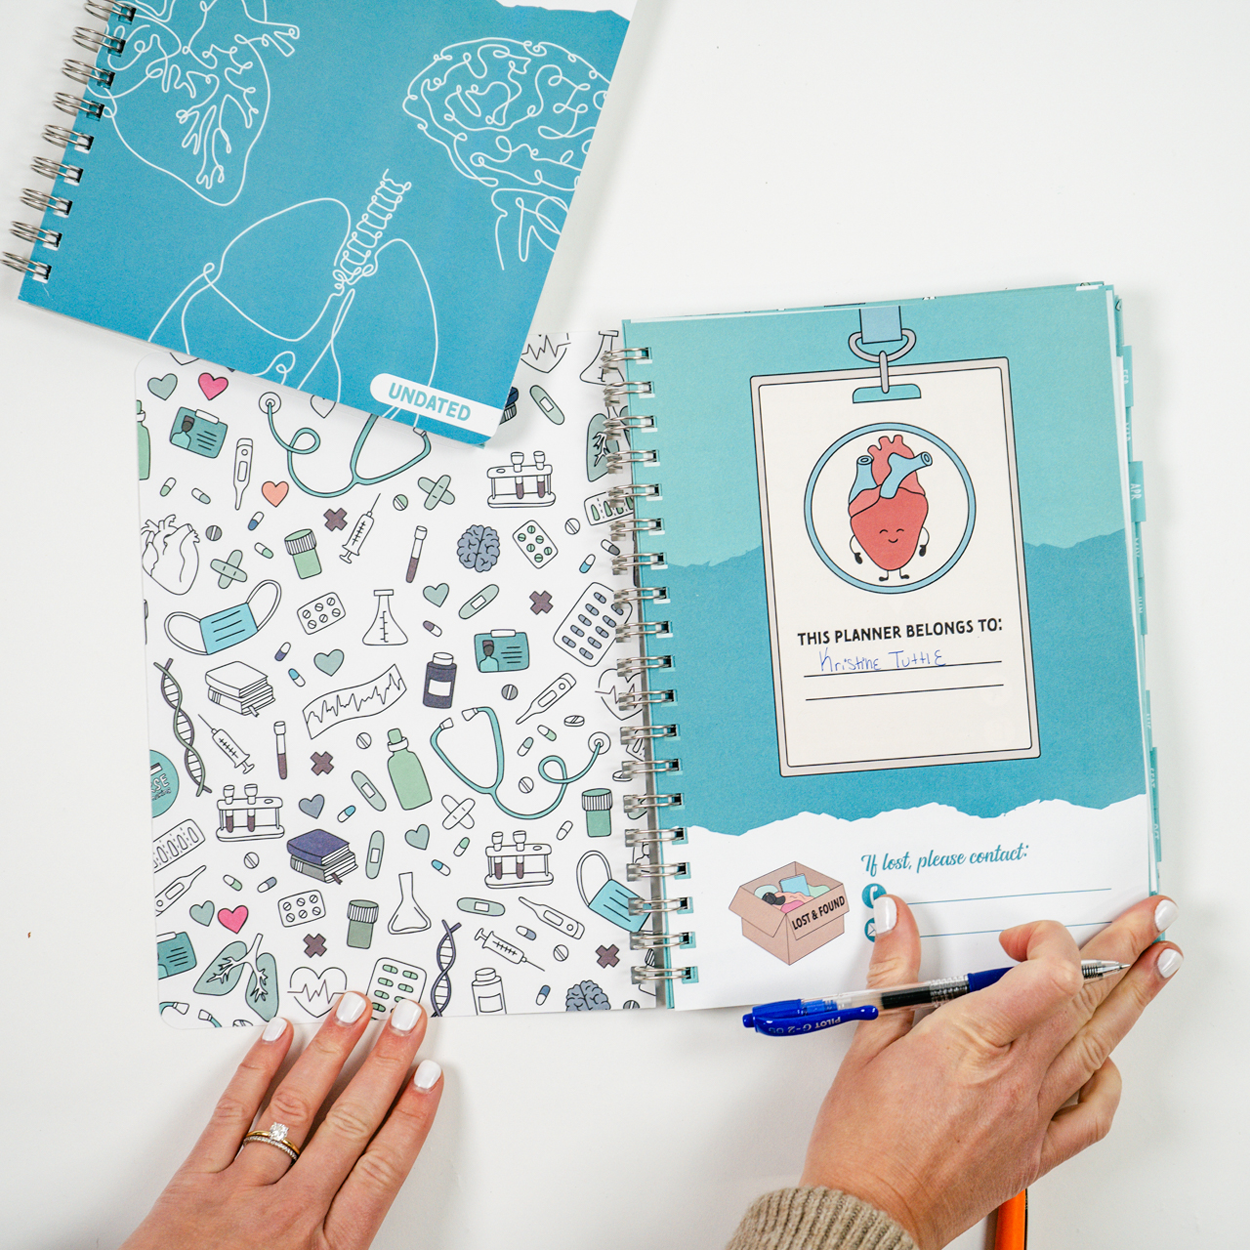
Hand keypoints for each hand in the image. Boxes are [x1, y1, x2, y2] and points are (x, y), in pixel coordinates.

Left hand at [122, 992, 442, 1249]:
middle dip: (384, 1062)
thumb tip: (376, 1205)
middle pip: (349, 1123)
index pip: (381, 1167)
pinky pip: (231, 1113)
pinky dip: (256, 1068)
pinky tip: (279, 1033)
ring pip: (296, 1105)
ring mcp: (239, 1191)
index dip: (410, 1116)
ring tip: (355, 1008)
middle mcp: (287, 1215)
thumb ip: (346, 1249)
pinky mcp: (193, 1182)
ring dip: (331, 1049)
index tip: (429, 1075)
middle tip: (407, 1018)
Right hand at [799, 895, 1180, 1248]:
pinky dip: (1109, 1078)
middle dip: (1123, 949)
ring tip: (1162, 965)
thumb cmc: (865, 1137)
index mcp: (972, 1041)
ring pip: (1100, 1046)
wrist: (871, 1212)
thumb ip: (894, 971)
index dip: (1048, 940)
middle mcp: (1015, 1075)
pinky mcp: (1037, 1148)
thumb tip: (897, 919)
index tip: (1019, 936)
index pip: (1049, 975)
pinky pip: (1094, 1111)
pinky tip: (1110, 1056)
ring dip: (1135, 998)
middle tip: (1151, 917)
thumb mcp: (869, 1039)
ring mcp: (1033, 1113)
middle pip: (1085, 999)